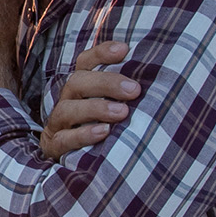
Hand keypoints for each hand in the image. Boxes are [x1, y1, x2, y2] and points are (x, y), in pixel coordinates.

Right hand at [40, 41, 139, 159]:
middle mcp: (67, 102)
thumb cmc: (105, 129)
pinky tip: (103, 133)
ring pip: (67, 110)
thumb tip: (161, 75)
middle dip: (106, 83)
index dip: (101, 54)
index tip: (124, 50)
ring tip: (122, 112)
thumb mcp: (116, 107)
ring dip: (95, 108)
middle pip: (77, 82)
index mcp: (81, 88)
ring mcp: (59, 125)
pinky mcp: (54, 147)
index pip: (85, 63)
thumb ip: (128, 93)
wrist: (77, 166)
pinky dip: (83, 134)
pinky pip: (64, 139)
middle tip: (134, 90)